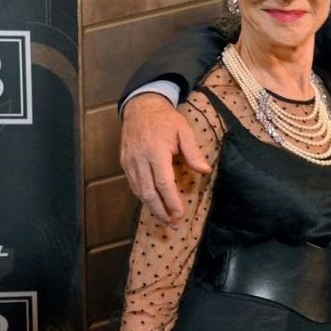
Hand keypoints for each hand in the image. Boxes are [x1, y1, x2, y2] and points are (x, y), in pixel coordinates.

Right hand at [119, 93, 210, 224]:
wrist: (140, 107)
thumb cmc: (165, 120)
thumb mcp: (184, 131)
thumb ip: (193, 152)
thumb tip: (205, 170)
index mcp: (156, 151)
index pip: (163, 182)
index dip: (171, 200)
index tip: (179, 213)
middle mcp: (140, 159)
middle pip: (149, 192)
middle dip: (160, 210)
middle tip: (172, 223)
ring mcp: (129, 161)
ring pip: (139, 191)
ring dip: (151, 207)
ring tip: (165, 219)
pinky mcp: (124, 162)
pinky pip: (133, 184)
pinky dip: (143, 196)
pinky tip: (152, 204)